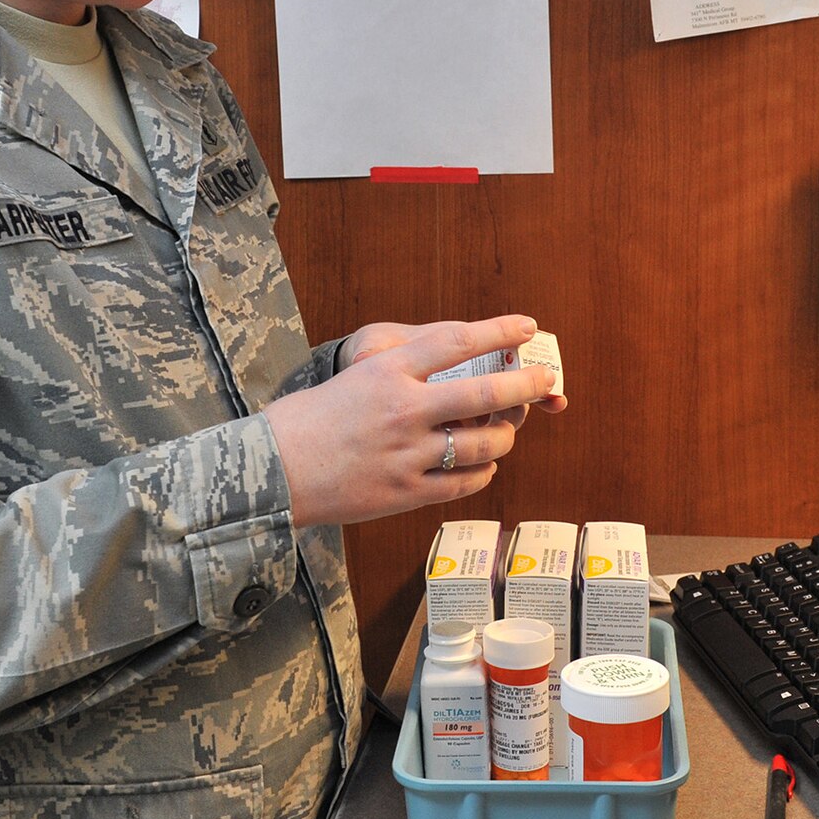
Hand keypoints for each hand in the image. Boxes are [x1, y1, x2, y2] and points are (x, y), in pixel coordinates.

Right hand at [268, 316, 558, 526]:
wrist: (271, 469)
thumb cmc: (310, 420)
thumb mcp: (355, 377)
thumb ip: (404, 373)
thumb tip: (455, 364)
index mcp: (387, 371)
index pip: (457, 341)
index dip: (499, 332)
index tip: (527, 326)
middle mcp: (403, 409)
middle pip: (484, 394)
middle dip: (525, 385)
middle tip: (546, 379)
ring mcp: (407, 454)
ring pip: (482, 445)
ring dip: (505, 438)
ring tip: (508, 432)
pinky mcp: (406, 492)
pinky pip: (464, 483)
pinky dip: (482, 473)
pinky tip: (484, 466)